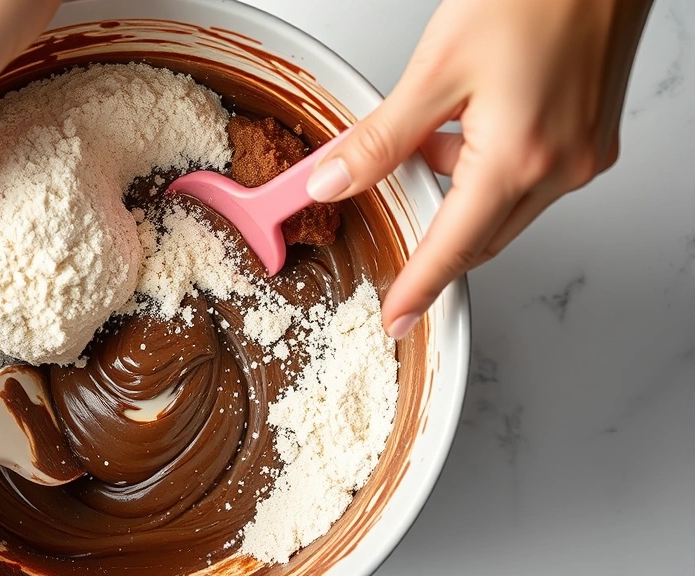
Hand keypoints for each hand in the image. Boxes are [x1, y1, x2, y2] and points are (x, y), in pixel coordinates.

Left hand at [306, 0, 652, 337]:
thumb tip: (333, 181)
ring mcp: (583, 158)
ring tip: (432, 139)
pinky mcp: (592, 141)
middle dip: (434, 235)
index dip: (419, 289)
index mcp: (518, 160)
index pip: (453, 249)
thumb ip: (381, 138)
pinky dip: (489, 173)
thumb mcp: (436, 69)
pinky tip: (469, 129)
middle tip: (395, 219)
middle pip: (480, 237)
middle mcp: (560, 170)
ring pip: (503, 210)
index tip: (396, 319)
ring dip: (459, 194)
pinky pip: (528, 182)